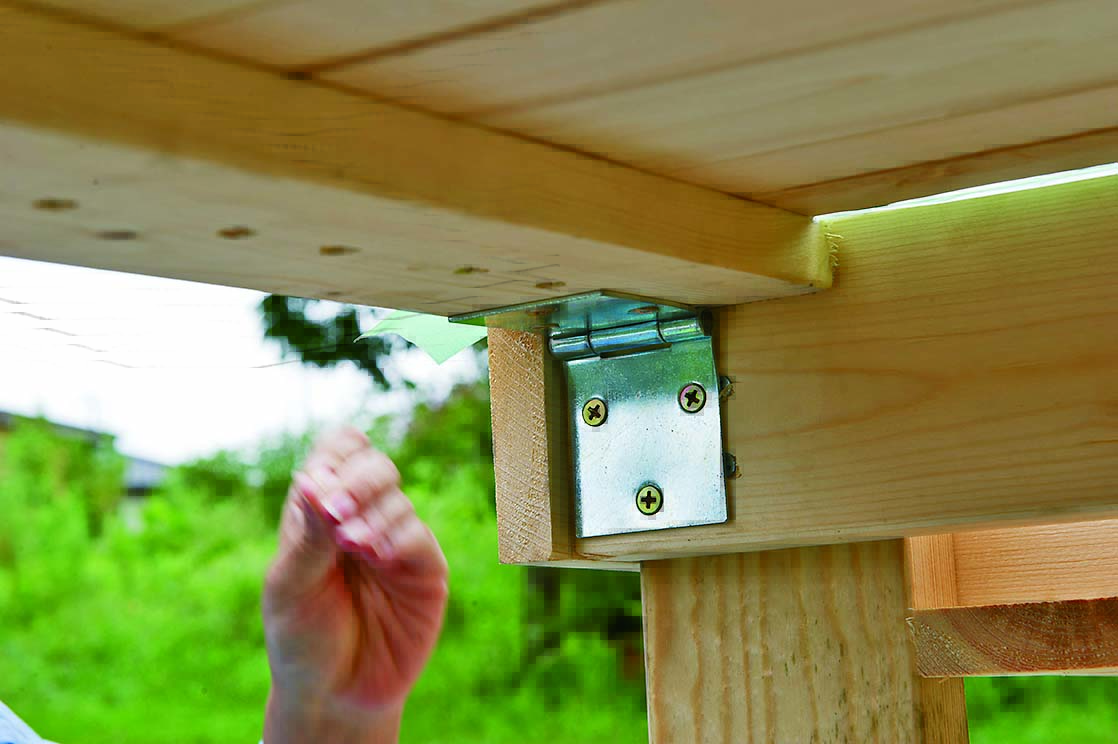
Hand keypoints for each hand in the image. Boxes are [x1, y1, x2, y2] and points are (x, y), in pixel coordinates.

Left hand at [262, 427, 448, 743]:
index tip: (319, 487)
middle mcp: (361, 516)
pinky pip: (418, 535)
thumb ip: (308, 532)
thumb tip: (311, 477)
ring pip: (396, 499)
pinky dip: (398, 540)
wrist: (333, 694)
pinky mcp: (423, 569)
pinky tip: (379, 559)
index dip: (334, 457)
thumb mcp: (290, 583)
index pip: (338, 450)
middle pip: (373, 464)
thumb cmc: (302, 636)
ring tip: (352, 548)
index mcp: (320, 509)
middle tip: (336, 514)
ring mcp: (395, 540)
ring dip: (372, 517)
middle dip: (356, 482)